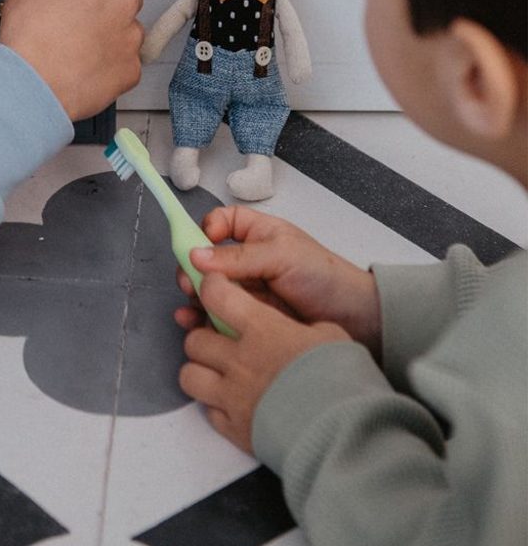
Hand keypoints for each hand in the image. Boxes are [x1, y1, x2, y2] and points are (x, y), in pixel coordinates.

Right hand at [0, 0, 143, 121]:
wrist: (33, 86)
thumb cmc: (28, 46)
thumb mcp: (18, 4)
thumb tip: (32, 2)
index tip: (74, 3)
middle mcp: (118, 4)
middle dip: (109, 11)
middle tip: (84, 27)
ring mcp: (129, 38)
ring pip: (130, 34)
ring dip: (114, 41)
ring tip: (86, 55)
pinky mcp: (132, 69)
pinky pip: (127, 67)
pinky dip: (113, 72)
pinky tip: (90, 75)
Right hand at [173, 206, 381, 355]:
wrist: (354, 321)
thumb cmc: (324, 278)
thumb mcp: (282, 257)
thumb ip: (238, 257)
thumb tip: (196, 255)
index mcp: (257, 234)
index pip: (220, 222)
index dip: (207, 228)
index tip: (203, 242)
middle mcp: (246, 260)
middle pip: (206, 257)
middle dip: (193, 268)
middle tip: (192, 284)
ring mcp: (245, 290)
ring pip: (207, 288)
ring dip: (193, 296)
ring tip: (191, 308)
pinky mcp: (246, 317)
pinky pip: (216, 314)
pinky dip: (200, 319)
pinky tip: (194, 324)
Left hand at [179, 273, 350, 452]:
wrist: (346, 434)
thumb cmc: (344, 382)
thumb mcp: (332, 337)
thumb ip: (304, 327)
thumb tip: (303, 330)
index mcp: (262, 330)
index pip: (216, 296)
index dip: (211, 287)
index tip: (215, 287)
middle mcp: (239, 361)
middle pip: (195, 339)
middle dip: (203, 335)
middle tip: (218, 338)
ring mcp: (233, 397)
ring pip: (189, 375)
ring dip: (201, 370)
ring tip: (218, 371)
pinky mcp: (236, 430)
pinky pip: (208, 412)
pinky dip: (215, 405)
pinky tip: (234, 402)